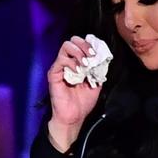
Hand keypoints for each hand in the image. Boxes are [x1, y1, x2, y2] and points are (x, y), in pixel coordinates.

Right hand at [47, 36, 101, 150]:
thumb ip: (99, 70)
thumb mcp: (96, 83)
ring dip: (79, 52)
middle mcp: (68, 62)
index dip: (90, 44)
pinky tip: (78, 71)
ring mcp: (60, 67)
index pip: (81, 44)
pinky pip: (61, 60)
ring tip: (85, 64)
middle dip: (84, 45)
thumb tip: (103, 57)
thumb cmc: (83, 102)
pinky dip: (71, 62)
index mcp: (77, 63)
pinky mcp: (54, 73)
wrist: (74, 116)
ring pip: (66, 46)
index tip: (98, 52)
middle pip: (73, 40)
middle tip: (92, 55)